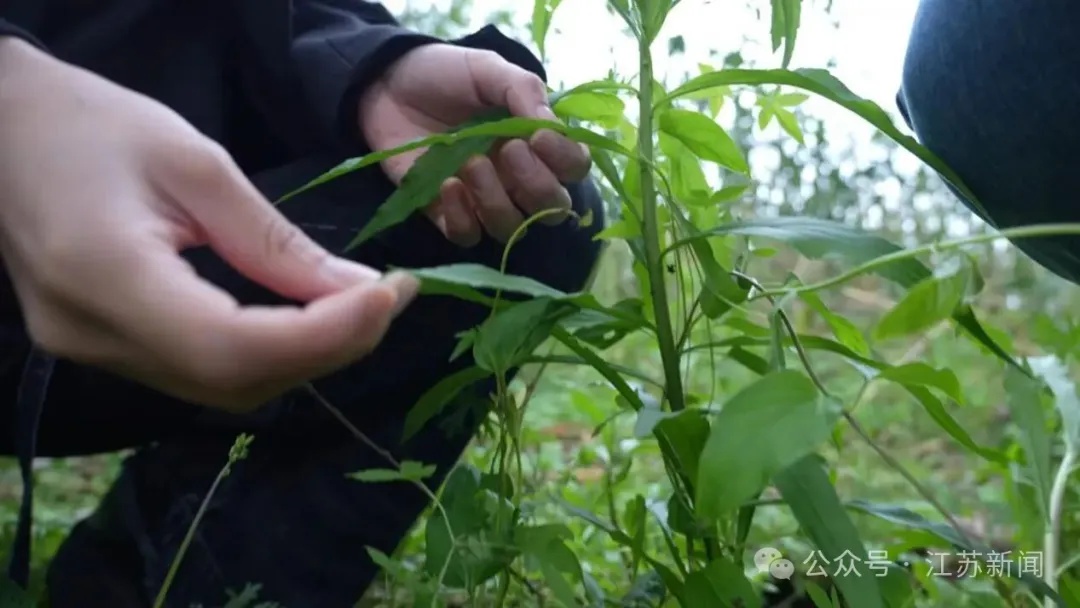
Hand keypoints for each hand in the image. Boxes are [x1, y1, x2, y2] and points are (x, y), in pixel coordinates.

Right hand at [0, 38, 416, 411]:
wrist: (3, 130)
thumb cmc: (91, 124)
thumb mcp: (194, 163)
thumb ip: (274, 240)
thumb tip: (357, 291)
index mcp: (106, 274)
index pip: (232, 346)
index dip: (324, 335)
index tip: (389, 293)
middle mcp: (92, 334)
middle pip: (234, 379)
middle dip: (329, 347)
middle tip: (391, 297)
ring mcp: (91, 350)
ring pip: (221, 387)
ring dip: (303, 356)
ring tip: (360, 306)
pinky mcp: (102, 348)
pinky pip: (199, 373)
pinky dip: (264, 354)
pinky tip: (304, 319)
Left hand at [358, 43, 591, 246]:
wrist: (386, 83)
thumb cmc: (444, 74)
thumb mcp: (487, 69)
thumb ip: (523, 91)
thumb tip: (552, 127)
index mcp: (536, 143)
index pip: (574, 168)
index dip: (565, 161)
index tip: (539, 137)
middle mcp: (517, 177)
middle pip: (551, 209)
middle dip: (535, 185)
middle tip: (507, 151)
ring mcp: (483, 198)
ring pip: (510, 228)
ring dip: (495, 200)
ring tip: (470, 164)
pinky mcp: (447, 213)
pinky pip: (468, 235)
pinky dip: (462, 216)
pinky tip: (447, 185)